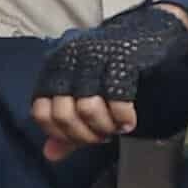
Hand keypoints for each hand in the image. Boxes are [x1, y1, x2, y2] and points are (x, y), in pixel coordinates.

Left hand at [31, 3, 187, 161]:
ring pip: (87, 108)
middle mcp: (69, 60)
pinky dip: (123, 117)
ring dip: (105, 127)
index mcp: (54, 69)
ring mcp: (94, 57)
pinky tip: (128, 121)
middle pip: (64, 114)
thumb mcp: (82, 94)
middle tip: (102, 136)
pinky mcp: (121, 58)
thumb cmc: (110, 67)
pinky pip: (117, 98)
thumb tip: (50, 154)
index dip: (61, 133)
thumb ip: (65, 126)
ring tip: (115, 128)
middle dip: (85, 134)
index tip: (81, 139)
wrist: (146, 33)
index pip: (41, 113)